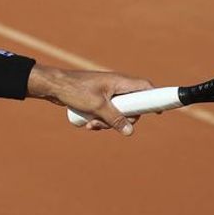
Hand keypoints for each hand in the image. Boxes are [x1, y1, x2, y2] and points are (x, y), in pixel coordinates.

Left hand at [28, 65, 152, 134]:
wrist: (54, 86)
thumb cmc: (75, 90)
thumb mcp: (97, 107)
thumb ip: (115, 119)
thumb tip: (130, 132)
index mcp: (120, 82)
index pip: (145, 87)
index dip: (155, 98)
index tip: (159, 111)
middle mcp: (116, 87)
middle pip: (132, 107)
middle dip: (122, 120)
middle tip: (108, 124)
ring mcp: (107, 93)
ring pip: (117, 113)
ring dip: (107, 123)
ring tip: (91, 124)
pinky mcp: (98, 99)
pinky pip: (106, 113)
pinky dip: (100, 120)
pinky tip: (87, 124)